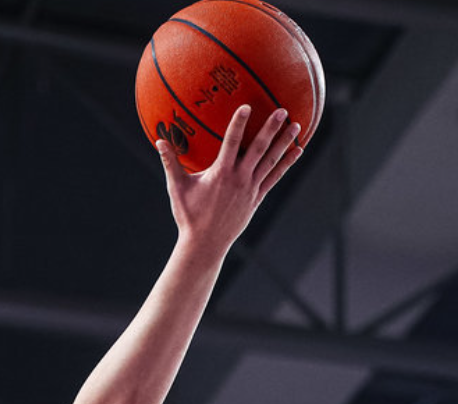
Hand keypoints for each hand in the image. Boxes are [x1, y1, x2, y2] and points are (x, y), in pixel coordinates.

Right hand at [157, 105, 301, 253]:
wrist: (205, 244)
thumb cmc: (189, 216)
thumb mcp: (177, 188)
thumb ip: (170, 162)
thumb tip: (159, 140)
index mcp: (221, 173)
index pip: (232, 142)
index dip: (239, 123)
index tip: (247, 106)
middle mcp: (239, 179)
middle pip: (259, 149)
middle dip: (271, 128)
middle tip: (282, 109)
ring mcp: (251, 189)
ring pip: (272, 161)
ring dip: (285, 142)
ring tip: (297, 125)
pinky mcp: (257, 198)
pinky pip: (274, 177)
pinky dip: (286, 164)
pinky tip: (297, 152)